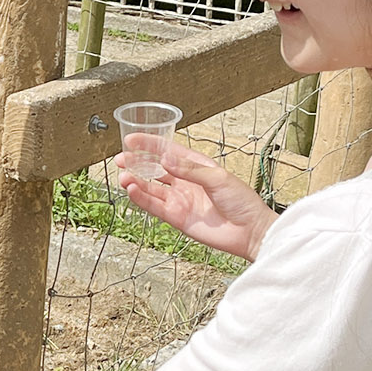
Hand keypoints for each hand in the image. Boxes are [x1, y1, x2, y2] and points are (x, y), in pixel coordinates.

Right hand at [119, 136, 274, 261]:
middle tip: (121, 159)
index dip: (149, 144)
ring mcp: (179, 199)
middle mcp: (184, 182)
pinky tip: (132, 190)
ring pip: (150, 188)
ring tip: (123, 176)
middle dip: (136, 163)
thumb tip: (166, 159)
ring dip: (135, 181)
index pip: (168, 151)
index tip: (132, 139)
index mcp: (196, 167)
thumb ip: (190, 169)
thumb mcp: (218, 178)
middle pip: (154, 169)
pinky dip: (141, 198)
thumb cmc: (242, 202)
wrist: (249, 230)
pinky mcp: (176, 217)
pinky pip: (153, 206)